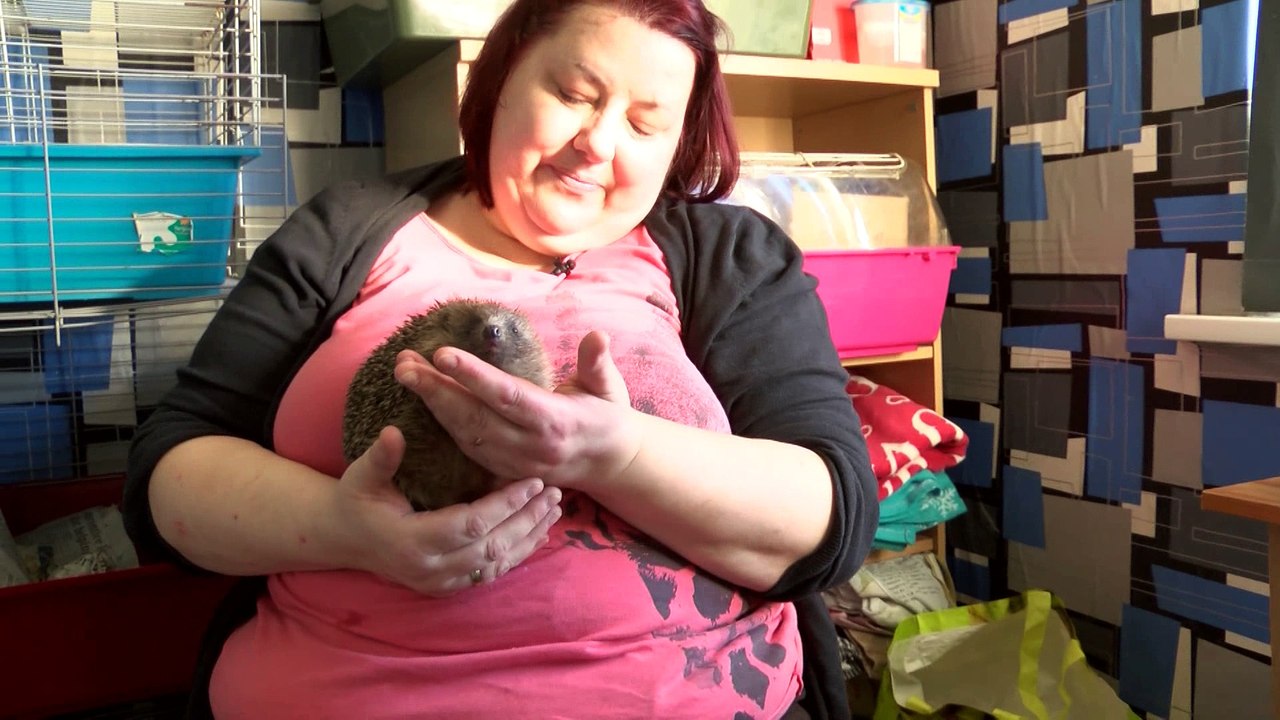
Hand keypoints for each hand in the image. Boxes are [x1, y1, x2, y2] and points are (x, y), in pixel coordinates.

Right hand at [330, 425, 561, 595]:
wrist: (345, 539)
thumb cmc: (356, 500)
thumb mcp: (362, 475)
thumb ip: (381, 457)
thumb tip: (393, 432)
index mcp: (411, 542)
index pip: (469, 525)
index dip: (504, 504)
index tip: (532, 482)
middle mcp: (428, 570)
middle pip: (491, 548)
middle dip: (526, 520)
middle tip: (554, 492)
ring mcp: (439, 583)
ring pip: (496, 565)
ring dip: (529, 537)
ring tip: (554, 509)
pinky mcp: (447, 587)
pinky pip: (490, 574)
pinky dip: (518, 554)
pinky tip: (538, 533)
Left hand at [394, 331, 641, 491]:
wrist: (609, 464)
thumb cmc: (605, 415)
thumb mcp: (609, 387)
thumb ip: (598, 363)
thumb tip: (598, 335)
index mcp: (555, 421)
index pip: (507, 396)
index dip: (473, 376)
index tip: (442, 354)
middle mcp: (530, 446)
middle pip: (475, 417)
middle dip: (435, 390)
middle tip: (404, 364)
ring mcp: (515, 463)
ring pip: (465, 435)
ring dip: (432, 404)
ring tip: (406, 373)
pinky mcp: (503, 472)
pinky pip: (467, 447)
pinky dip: (442, 423)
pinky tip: (424, 398)